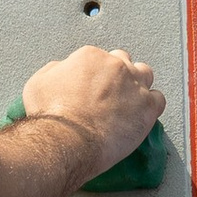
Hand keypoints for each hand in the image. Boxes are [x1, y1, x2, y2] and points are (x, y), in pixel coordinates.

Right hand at [20, 43, 162, 179]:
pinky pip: (159, 100)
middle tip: (110, 93)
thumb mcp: (38, 84)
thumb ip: (55, 71)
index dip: (95, 74)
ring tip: (129, 102)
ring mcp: (134, 85)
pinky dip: (152, 106)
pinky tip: (142, 115)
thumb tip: (61, 70)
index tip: (92, 87)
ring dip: (138, 85)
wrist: (67, 140)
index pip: (99, 58)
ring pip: (145, 75)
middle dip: (118, 75)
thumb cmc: (52, 115)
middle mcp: (115, 65)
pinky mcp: (148, 107)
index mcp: (90, 56)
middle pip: (124, 61)